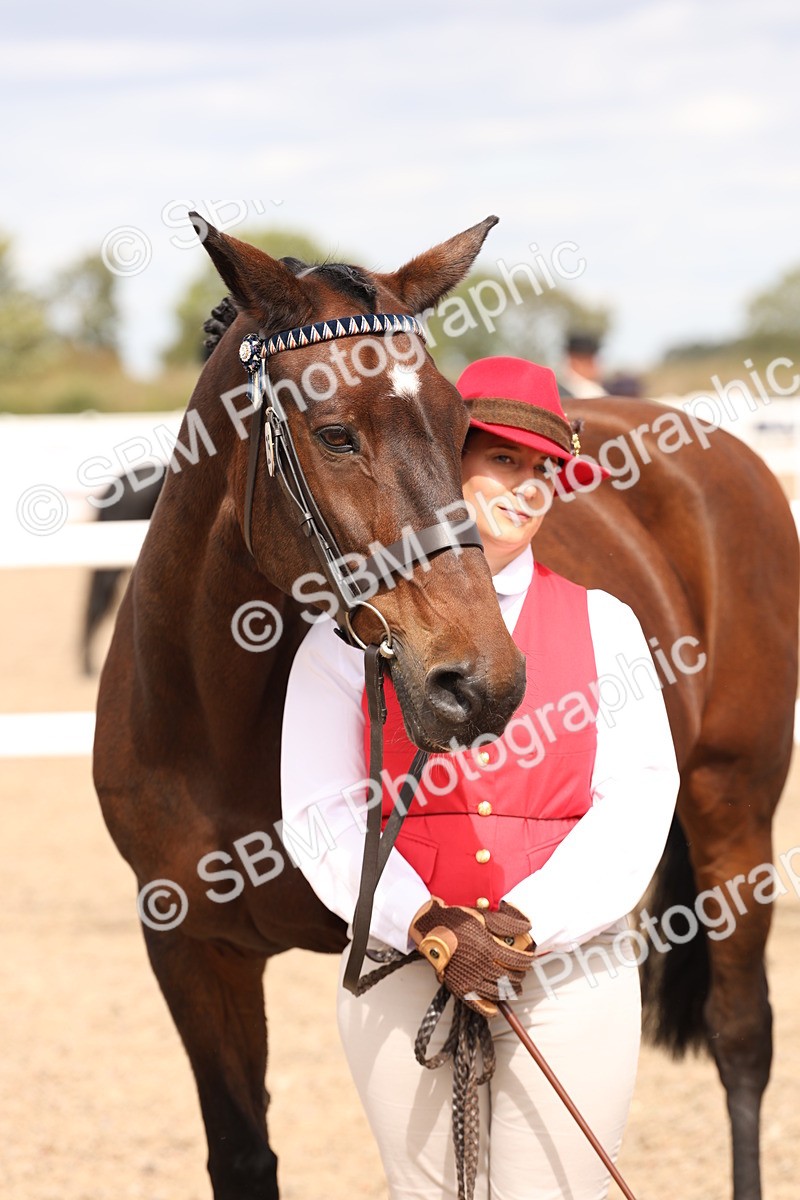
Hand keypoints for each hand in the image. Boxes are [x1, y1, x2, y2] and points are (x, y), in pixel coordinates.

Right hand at [410, 898, 534, 1016]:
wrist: (431, 928)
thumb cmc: (457, 921)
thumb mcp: (484, 916)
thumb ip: (507, 923)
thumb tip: (528, 926)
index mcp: (488, 946)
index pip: (518, 960)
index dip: (528, 961)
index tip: (530, 959)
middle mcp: (481, 965)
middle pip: (511, 978)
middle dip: (521, 976)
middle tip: (523, 972)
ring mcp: (470, 979)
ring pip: (498, 993)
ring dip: (510, 991)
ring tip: (514, 987)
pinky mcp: (459, 988)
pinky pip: (478, 1005)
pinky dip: (490, 1009)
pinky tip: (496, 1007)